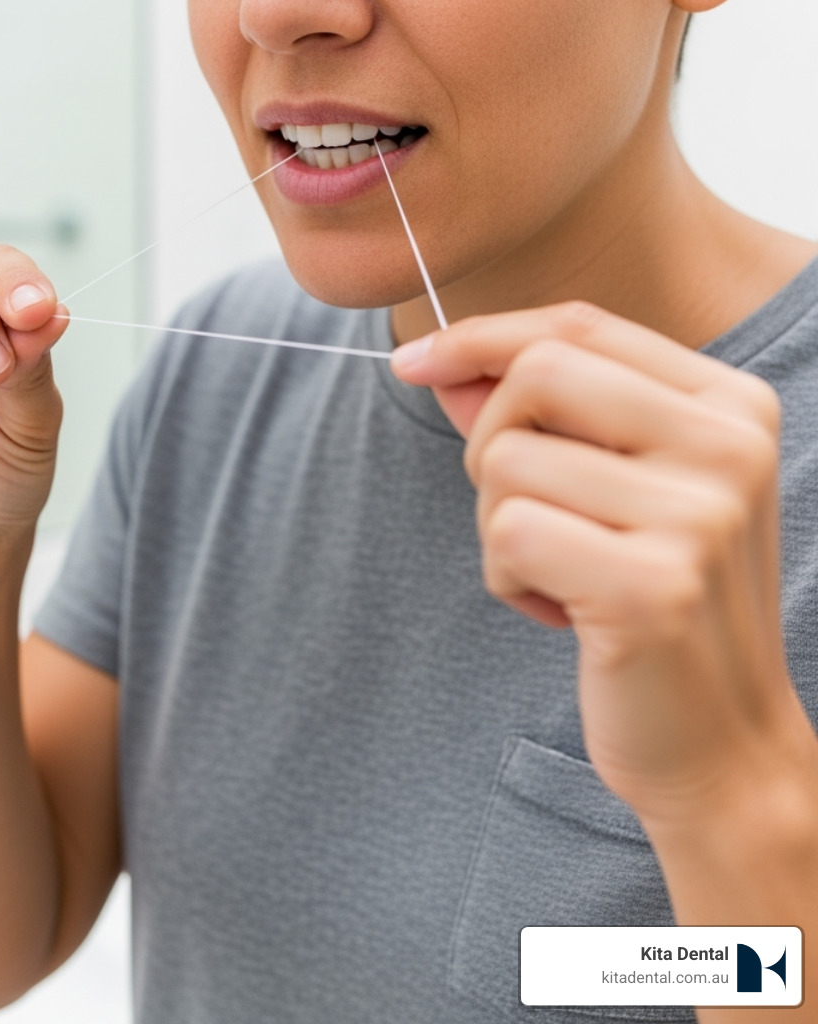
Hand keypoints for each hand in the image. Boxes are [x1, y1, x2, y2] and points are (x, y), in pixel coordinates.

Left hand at [391, 301, 811, 828]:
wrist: (720, 742)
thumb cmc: (650, 603)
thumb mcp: (609, 491)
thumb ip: (537, 418)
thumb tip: (442, 360)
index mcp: (731, 405)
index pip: (579, 325)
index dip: (482, 336)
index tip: (414, 361)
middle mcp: (729, 447)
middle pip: (537, 374)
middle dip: (490, 443)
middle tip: (523, 515)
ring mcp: (698, 516)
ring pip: (507, 462)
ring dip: (499, 529)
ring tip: (561, 577)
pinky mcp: (652, 587)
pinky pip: (508, 535)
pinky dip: (507, 579)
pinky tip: (563, 616)